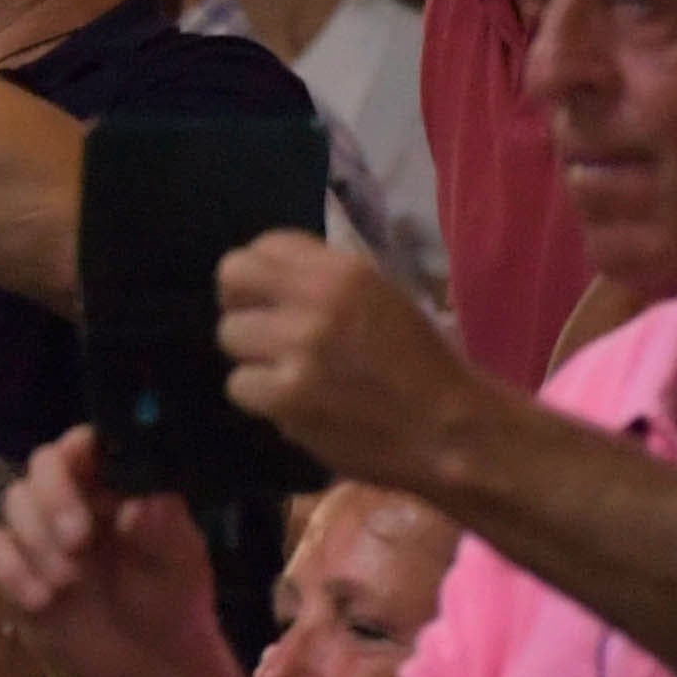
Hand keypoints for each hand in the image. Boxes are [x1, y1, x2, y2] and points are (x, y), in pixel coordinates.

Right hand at [0, 428, 224, 676]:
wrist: (146, 665)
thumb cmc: (171, 604)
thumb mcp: (181, 566)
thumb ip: (164, 530)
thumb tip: (138, 506)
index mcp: (115, 484)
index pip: (86, 445)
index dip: (80, 452)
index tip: (93, 486)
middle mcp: (72, 497)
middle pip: (41, 467)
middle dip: (54, 499)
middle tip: (78, 541)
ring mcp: (38, 531)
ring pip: (14, 505)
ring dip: (37, 541)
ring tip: (68, 583)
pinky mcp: (11, 567)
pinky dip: (12, 572)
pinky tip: (43, 600)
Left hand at [219, 232, 490, 492]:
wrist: (446, 430)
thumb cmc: (419, 363)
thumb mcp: (379, 296)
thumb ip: (322, 280)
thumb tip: (266, 278)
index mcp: (343, 272)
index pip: (262, 246)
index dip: (260, 272)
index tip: (271, 295)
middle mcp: (316, 304)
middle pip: (232, 281)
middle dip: (246, 304)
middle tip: (265, 331)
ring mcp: (298, 352)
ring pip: (230, 337)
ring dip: (254, 355)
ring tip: (288, 372)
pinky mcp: (287, 400)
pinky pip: (240, 385)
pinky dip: (262, 397)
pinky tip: (294, 402)